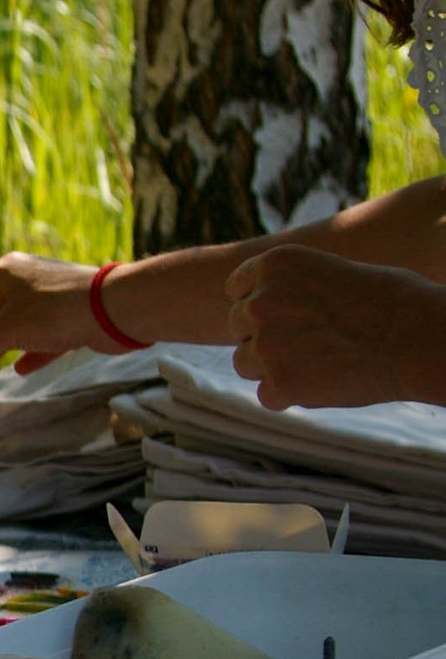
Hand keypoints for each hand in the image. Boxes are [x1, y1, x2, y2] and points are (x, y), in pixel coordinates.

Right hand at [0, 253, 113, 373]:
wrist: (118, 308)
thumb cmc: (59, 311)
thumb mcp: (9, 330)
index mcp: (1, 275)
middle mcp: (20, 281)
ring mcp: (44, 297)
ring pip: (7, 324)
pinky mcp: (66, 315)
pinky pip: (37, 336)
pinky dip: (24, 351)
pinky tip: (19, 368)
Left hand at [227, 244, 445, 409]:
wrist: (421, 338)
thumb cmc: (393, 301)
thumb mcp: (334, 271)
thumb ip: (292, 287)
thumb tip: (265, 308)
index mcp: (273, 264)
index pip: (237, 290)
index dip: (262, 304)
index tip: (290, 313)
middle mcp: (259, 301)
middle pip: (239, 327)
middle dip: (268, 335)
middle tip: (312, 341)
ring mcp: (265, 344)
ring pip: (245, 363)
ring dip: (273, 366)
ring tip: (319, 361)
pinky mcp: (279, 384)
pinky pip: (266, 394)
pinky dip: (290, 394)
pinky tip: (325, 382)